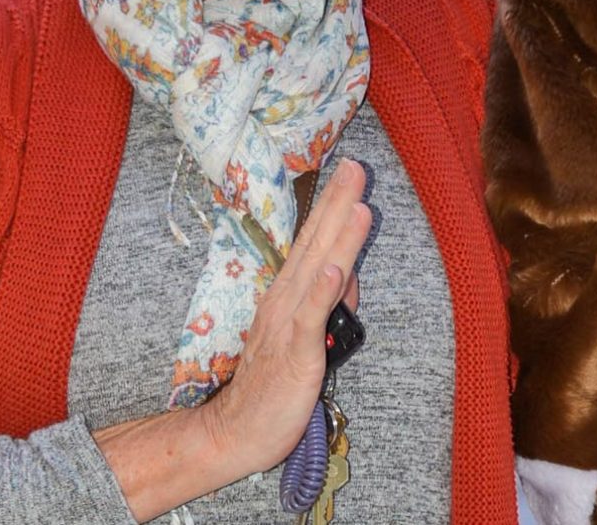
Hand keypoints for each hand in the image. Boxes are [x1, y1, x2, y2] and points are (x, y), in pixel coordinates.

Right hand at [93, 158, 372, 519]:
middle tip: (356, 166)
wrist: (236, 429)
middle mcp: (286, 300)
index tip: (348, 171)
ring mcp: (288, 324)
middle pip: (316, 245)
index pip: (313, 242)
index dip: (332, 207)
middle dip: (338, 204)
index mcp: (288, 294)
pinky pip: (310, 318)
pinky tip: (337, 269)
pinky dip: (324, 292)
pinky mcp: (295, 352)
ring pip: (318, 272)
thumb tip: (348, 268)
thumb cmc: (272, 384)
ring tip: (359, 204)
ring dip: (339, 238)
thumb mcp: (305, 335)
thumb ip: (328, 301)